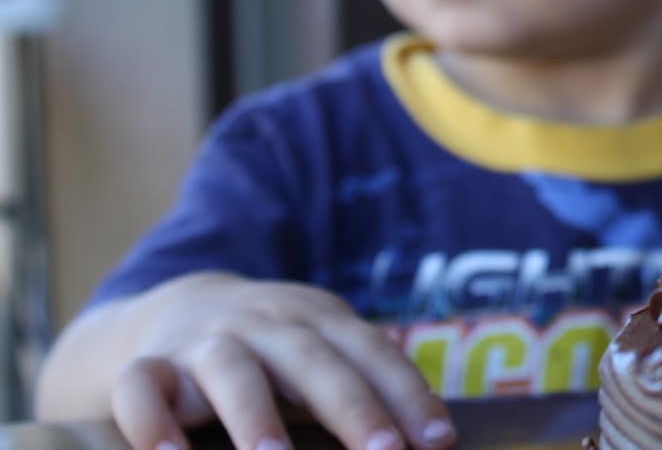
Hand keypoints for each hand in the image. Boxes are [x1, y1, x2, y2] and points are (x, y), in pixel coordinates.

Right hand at [108, 273, 455, 449]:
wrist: (177, 306)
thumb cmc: (274, 351)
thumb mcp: (320, 352)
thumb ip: (363, 386)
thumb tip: (430, 443)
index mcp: (320, 320)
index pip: (373, 353)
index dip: (408, 395)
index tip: (438, 441)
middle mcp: (266, 324)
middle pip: (314, 361)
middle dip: (353, 407)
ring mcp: (205, 341)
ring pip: (231, 369)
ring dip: (254, 414)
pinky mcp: (147, 365)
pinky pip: (142, 387)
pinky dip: (151, 419)